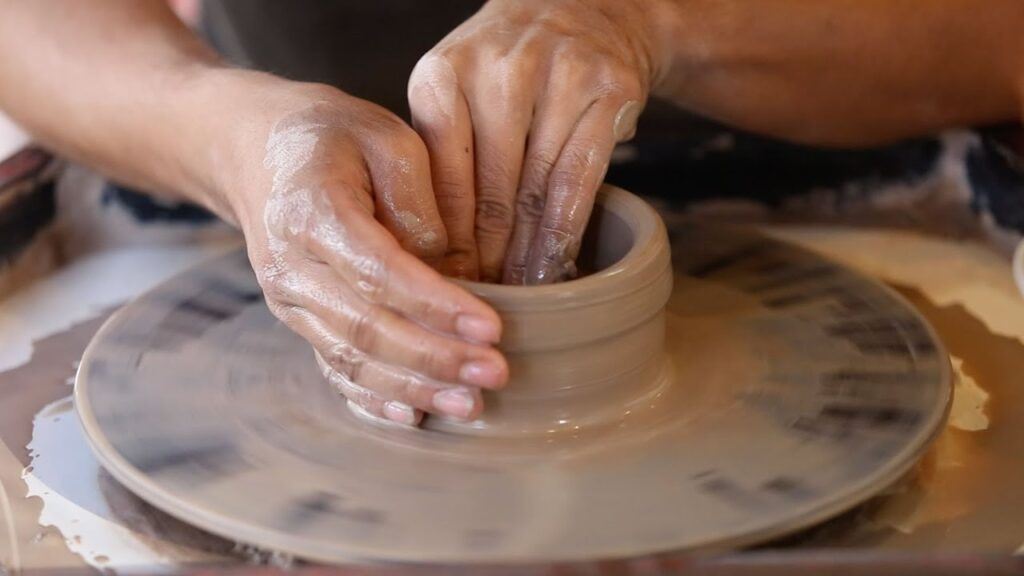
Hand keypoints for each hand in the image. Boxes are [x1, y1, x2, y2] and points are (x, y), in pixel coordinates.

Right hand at [224, 81, 507, 425]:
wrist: (258, 151)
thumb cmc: (333, 138)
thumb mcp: (387, 138)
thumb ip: (420, 202)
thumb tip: (458, 275)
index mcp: (310, 212)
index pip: (378, 272)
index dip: (435, 305)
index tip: (490, 326)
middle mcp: (291, 267)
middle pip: (366, 328)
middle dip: (434, 358)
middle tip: (495, 373)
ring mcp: (290, 302)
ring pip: (351, 360)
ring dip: (413, 387)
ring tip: (471, 404)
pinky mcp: (300, 321)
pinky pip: (334, 369)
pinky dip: (374, 398)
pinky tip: (415, 416)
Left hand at [409, 0, 661, 283]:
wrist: (581, 10)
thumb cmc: (502, 70)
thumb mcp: (453, 94)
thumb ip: (438, 158)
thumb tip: (426, 254)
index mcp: (444, 73)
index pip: (440, 175)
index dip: (444, 238)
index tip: (444, 284)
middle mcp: (499, 68)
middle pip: (490, 188)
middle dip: (485, 256)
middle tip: (480, 302)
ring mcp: (560, 75)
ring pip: (538, 189)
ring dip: (526, 254)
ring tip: (518, 296)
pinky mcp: (608, 90)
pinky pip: (582, 180)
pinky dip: (566, 231)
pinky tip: (555, 265)